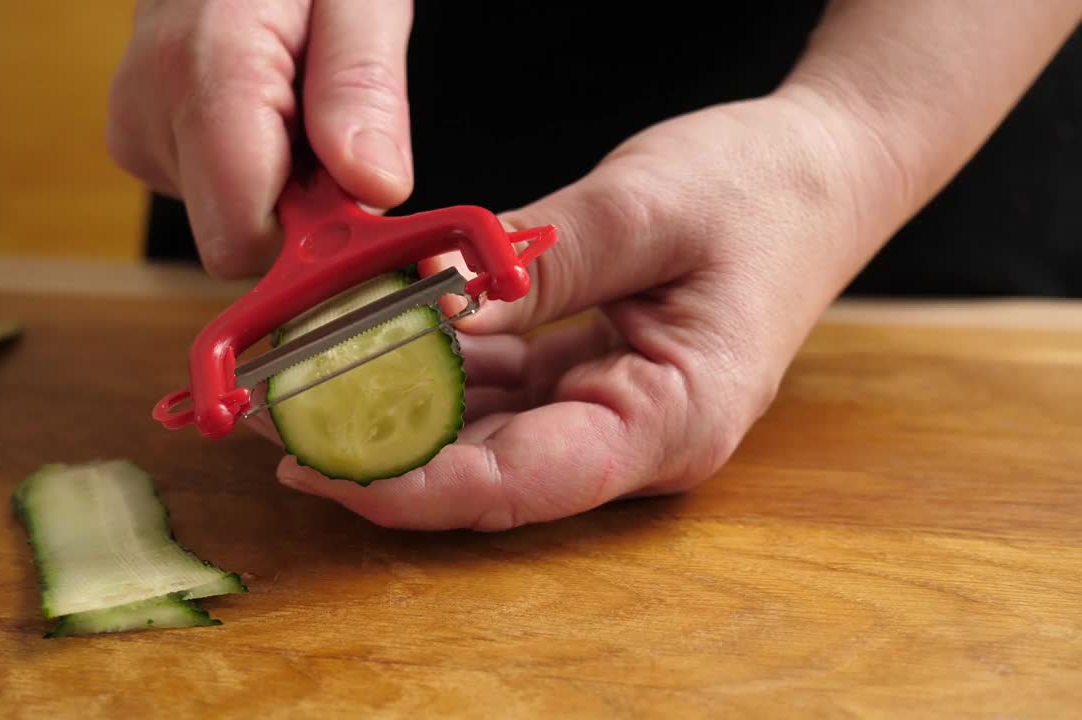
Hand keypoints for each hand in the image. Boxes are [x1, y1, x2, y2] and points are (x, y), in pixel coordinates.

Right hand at [106, 0, 414, 277]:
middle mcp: (151, 110)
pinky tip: (269, 101)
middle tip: (332, 124)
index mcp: (204, 73)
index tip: (357, 193)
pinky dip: (258, 163)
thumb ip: (361, 89)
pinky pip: (216, 190)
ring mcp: (138, 129)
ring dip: (286, 178)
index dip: (313, 237)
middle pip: (241, 234)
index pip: (244, 239)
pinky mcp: (143, 139)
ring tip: (297, 92)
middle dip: (305, 204)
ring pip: (233, 216)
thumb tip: (373, 186)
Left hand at [262, 95, 881, 529]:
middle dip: (376, 452)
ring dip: (391, 411)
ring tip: (295, 385)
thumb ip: (533, 269)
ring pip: (481, 435)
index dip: (410, 486)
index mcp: (670, 419)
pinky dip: (432, 372)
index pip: (520, 483)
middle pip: (487, 473)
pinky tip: (367, 347)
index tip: (316, 464)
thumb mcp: (644, 209)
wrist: (828, 166)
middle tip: (272, 418)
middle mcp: (635, 436)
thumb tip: (424, 312)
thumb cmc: (766, 188)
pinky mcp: (590, 375)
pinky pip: (497, 390)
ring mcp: (611, 408)